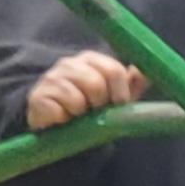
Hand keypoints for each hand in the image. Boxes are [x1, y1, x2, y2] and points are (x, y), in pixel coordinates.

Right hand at [23, 51, 146, 131]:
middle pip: (96, 84)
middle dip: (100, 105)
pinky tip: (61, 119)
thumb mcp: (114, 96)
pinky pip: (58, 111)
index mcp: (91, 60)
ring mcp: (51, 78)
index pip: (114, 70)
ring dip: (81, 114)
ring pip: (77, 99)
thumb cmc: (89, 108)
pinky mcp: (37, 96)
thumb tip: (147, 72)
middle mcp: (69, 63)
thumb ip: (132, 84)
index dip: (120, 93)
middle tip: (93, 112)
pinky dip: (63, 120)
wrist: (56, 125)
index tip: (116, 105)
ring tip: (76, 115)